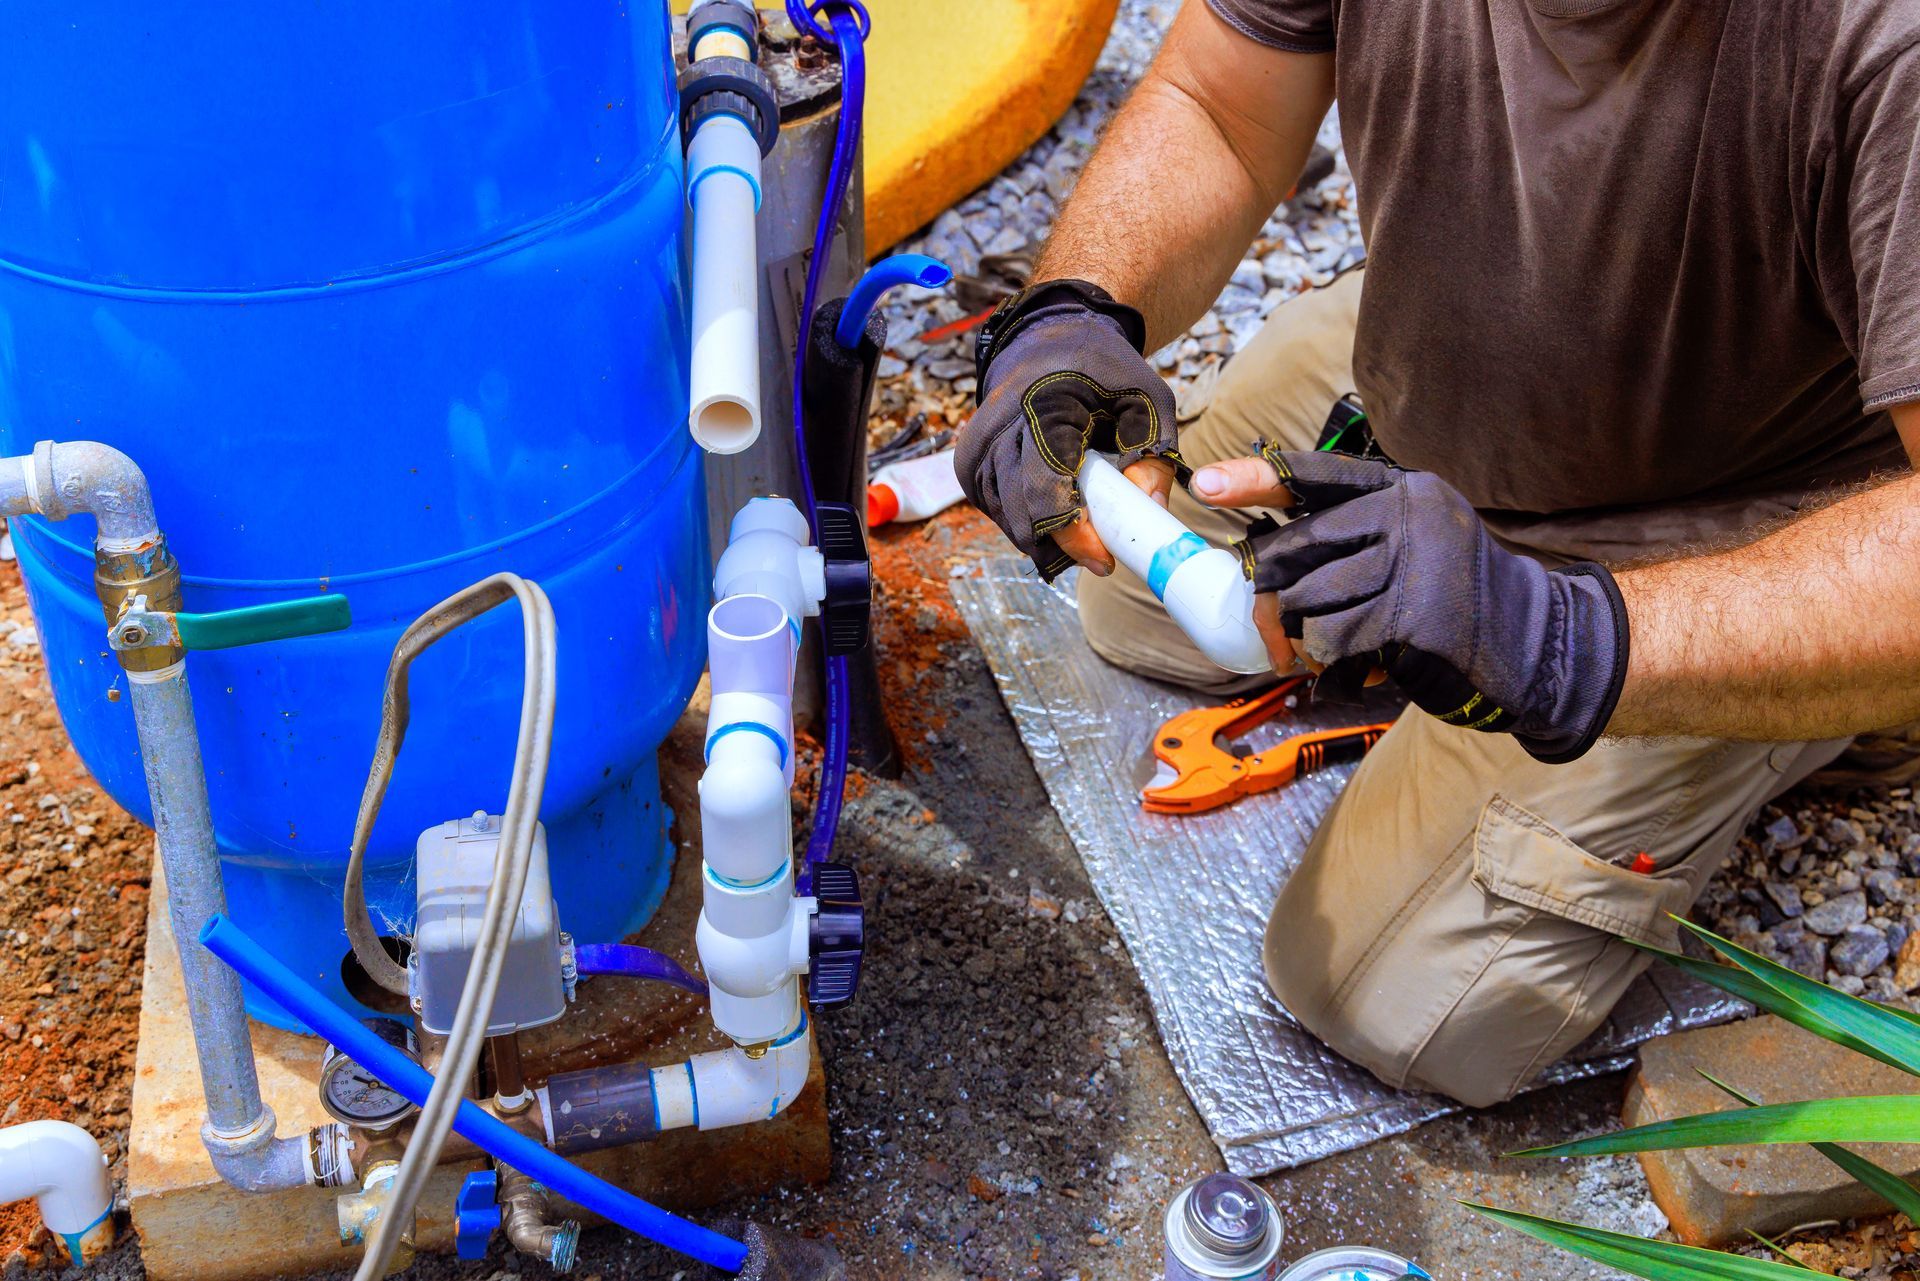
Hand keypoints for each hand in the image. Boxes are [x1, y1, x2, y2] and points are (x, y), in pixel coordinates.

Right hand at [956, 279, 1181, 579]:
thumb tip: (1150, 514)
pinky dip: (1029, 521)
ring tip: (1083, 515)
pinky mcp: (967, 465)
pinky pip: (999, 513)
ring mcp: (976, 449)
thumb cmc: (1104, 371)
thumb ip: (1153, 456)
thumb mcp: (1148, 400)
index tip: (1105, 560)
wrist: (1047, 341)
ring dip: (1047, 534)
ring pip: (1009, 520)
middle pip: (1023, 515)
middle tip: (1101, 548)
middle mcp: (998, 429)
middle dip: (1064, 544)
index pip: (1046, 491)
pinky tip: (1057, 503)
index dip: (1074, 536)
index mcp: (1043, 406)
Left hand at [1198, 449, 1630, 762]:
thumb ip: (1353, 542)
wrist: (1536, 644)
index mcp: (1403, 490)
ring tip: (1314, 651)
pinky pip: (1332, 638)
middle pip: (1295, 545)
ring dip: (1296, 635)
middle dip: (1267, 590)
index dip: (1254, 479)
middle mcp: (1408, 515)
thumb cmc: (1458, 601)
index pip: (1315, 476)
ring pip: (1305, 597)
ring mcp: (1414, 563)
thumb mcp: (1415, 547)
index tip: (1203, 483)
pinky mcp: (1414, 616)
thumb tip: (1263, 567)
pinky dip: (1323, 663)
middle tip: (1264, 622)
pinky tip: (1343, 673)